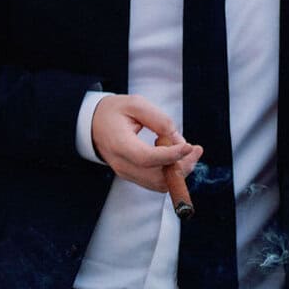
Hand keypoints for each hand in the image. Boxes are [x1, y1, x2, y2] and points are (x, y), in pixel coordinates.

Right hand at [90, 94, 199, 213]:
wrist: (93, 124)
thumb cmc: (114, 112)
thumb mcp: (135, 104)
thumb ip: (159, 119)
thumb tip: (178, 140)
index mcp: (119, 143)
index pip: (147, 158)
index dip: (171, 155)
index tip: (190, 147)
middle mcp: (121, 164)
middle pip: (157, 177)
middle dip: (182, 166)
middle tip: (194, 149)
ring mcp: (126, 173)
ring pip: (160, 184)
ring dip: (179, 171)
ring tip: (183, 150)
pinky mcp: (132, 176)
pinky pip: (157, 182)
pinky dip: (171, 173)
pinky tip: (172, 155)